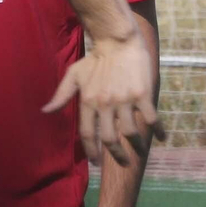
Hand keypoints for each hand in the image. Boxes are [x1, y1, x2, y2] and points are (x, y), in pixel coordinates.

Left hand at [44, 31, 164, 165]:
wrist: (117, 42)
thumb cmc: (94, 60)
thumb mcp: (73, 76)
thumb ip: (61, 96)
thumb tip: (45, 111)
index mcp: (87, 101)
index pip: (87, 133)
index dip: (91, 150)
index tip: (95, 163)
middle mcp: (105, 104)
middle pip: (110, 138)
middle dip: (117, 155)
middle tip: (124, 163)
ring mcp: (124, 100)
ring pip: (131, 132)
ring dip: (137, 146)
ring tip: (139, 152)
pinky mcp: (142, 94)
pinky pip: (151, 118)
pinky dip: (157, 130)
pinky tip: (160, 137)